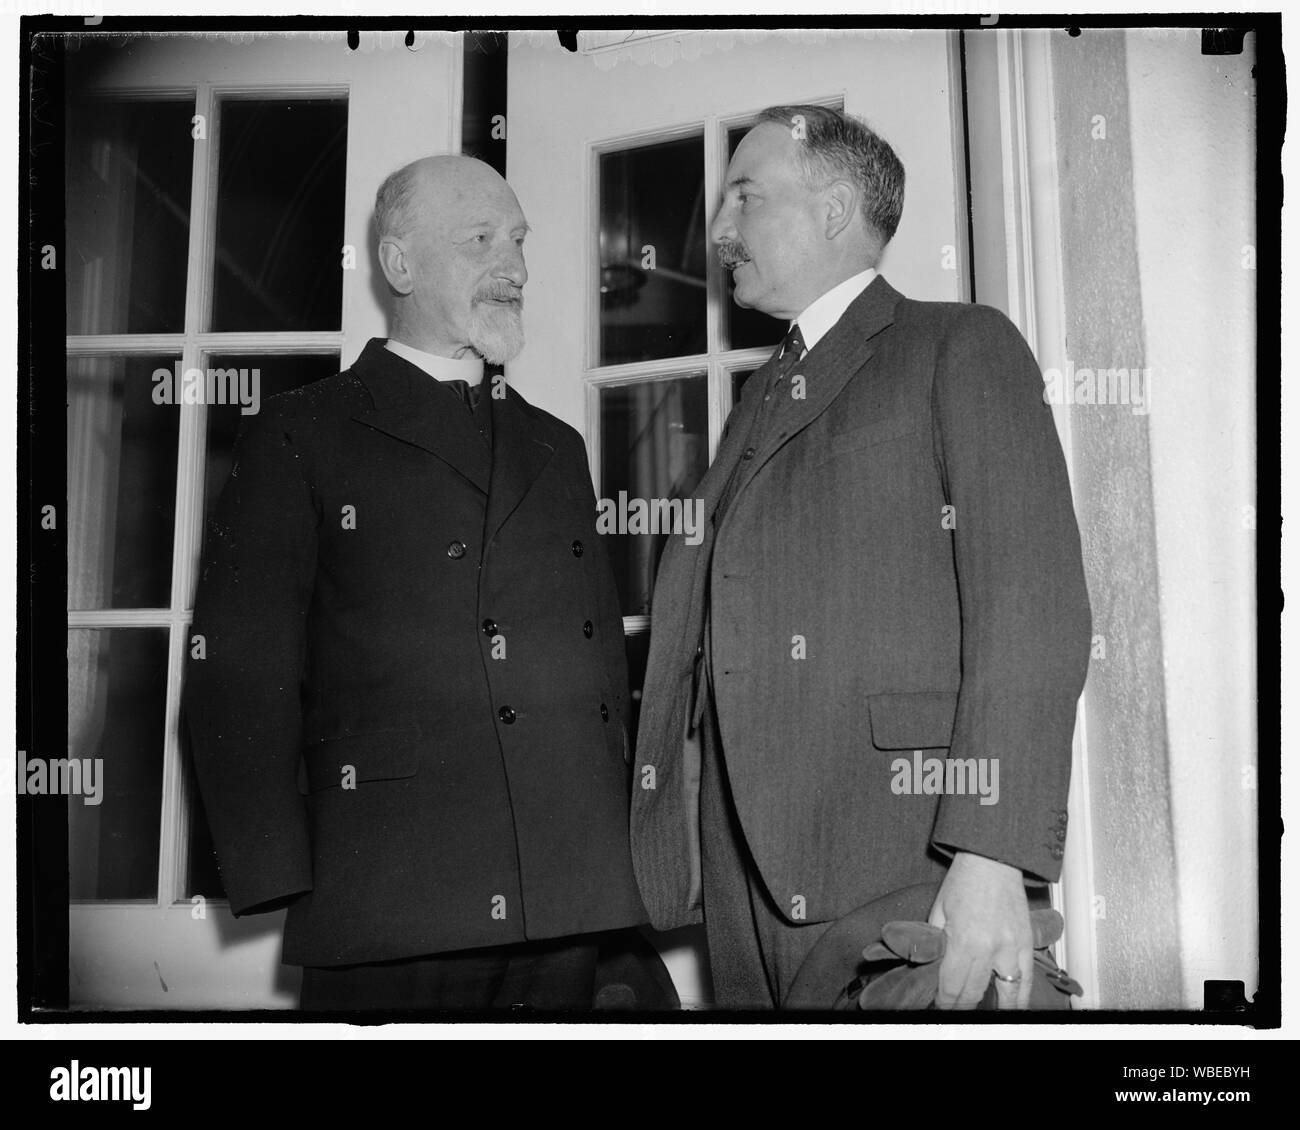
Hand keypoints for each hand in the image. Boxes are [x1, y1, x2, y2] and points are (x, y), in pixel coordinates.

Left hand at [928, 850, 1032, 1008]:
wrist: (993, 859)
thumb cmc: (964, 880)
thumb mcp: (939, 910)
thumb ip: (937, 941)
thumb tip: (933, 967)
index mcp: (964, 941)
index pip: (952, 985)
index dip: (944, 1001)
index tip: (939, 1005)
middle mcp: (991, 950)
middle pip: (974, 992)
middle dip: (961, 1006)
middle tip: (954, 1010)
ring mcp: (1013, 949)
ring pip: (1006, 994)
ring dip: (993, 1009)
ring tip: (983, 1015)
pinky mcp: (1027, 945)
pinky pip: (1027, 981)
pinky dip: (1020, 998)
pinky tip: (1012, 1007)